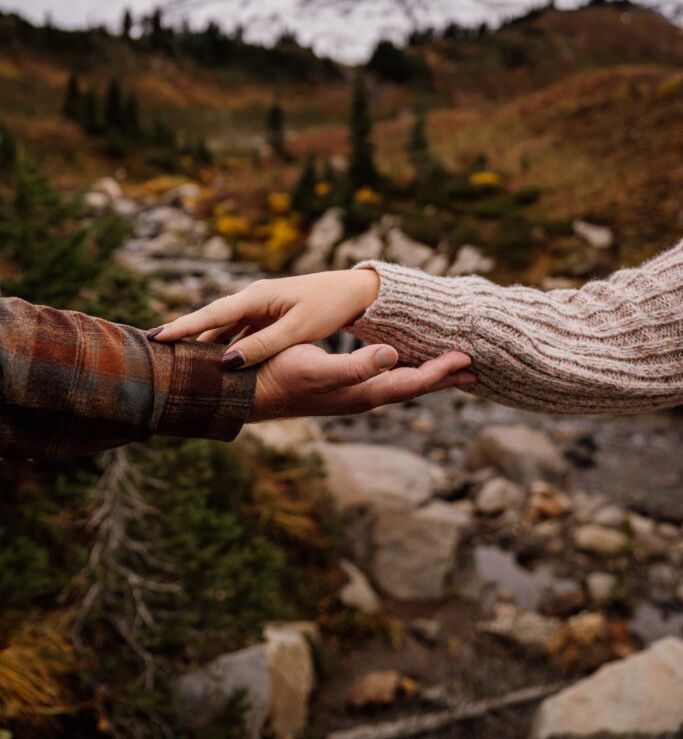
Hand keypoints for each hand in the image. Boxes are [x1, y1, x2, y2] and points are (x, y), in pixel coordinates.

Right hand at [147, 269, 381, 368]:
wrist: (354, 292)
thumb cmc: (329, 307)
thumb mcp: (299, 329)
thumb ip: (265, 345)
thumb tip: (230, 363)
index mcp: (257, 297)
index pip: (213, 315)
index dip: (183, 327)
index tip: (156, 337)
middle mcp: (252, 300)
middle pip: (211, 321)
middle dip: (183, 335)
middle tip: (151, 351)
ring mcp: (259, 309)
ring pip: (223, 330)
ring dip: (201, 344)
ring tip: (173, 364)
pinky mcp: (266, 318)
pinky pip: (237, 334)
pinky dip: (222, 347)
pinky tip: (211, 365)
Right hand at [249, 343, 474, 420]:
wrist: (246, 392)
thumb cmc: (277, 377)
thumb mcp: (316, 367)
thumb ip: (355, 366)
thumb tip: (395, 356)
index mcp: (361, 394)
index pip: (412, 385)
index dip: (440, 373)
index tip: (467, 359)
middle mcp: (361, 398)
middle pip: (412, 388)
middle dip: (441, 377)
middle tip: (473, 366)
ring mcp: (351, 395)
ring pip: (399, 385)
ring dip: (424, 375)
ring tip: (447, 367)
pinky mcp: (340, 388)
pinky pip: (383, 380)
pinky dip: (402, 372)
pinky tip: (401, 362)